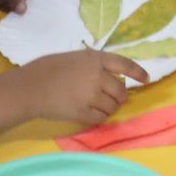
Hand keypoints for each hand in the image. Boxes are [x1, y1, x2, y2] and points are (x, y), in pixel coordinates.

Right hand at [9, 50, 149, 125]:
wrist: (29, 88)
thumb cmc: (46, 69)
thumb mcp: (72, 58)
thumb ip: (92, 66)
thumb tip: (107, 79)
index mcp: (94, 58)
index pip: (124, 64)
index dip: (137, 72)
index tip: (146, 79)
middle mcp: (97, 75)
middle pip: (121, 90)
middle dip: (118, 96)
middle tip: (110, 98)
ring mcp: (91, 94)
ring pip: (113, 106)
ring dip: (108, 107)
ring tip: (94, 105)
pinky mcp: (84, 111)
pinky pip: (102, 118)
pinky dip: (99, 117)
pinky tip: (88, 113)